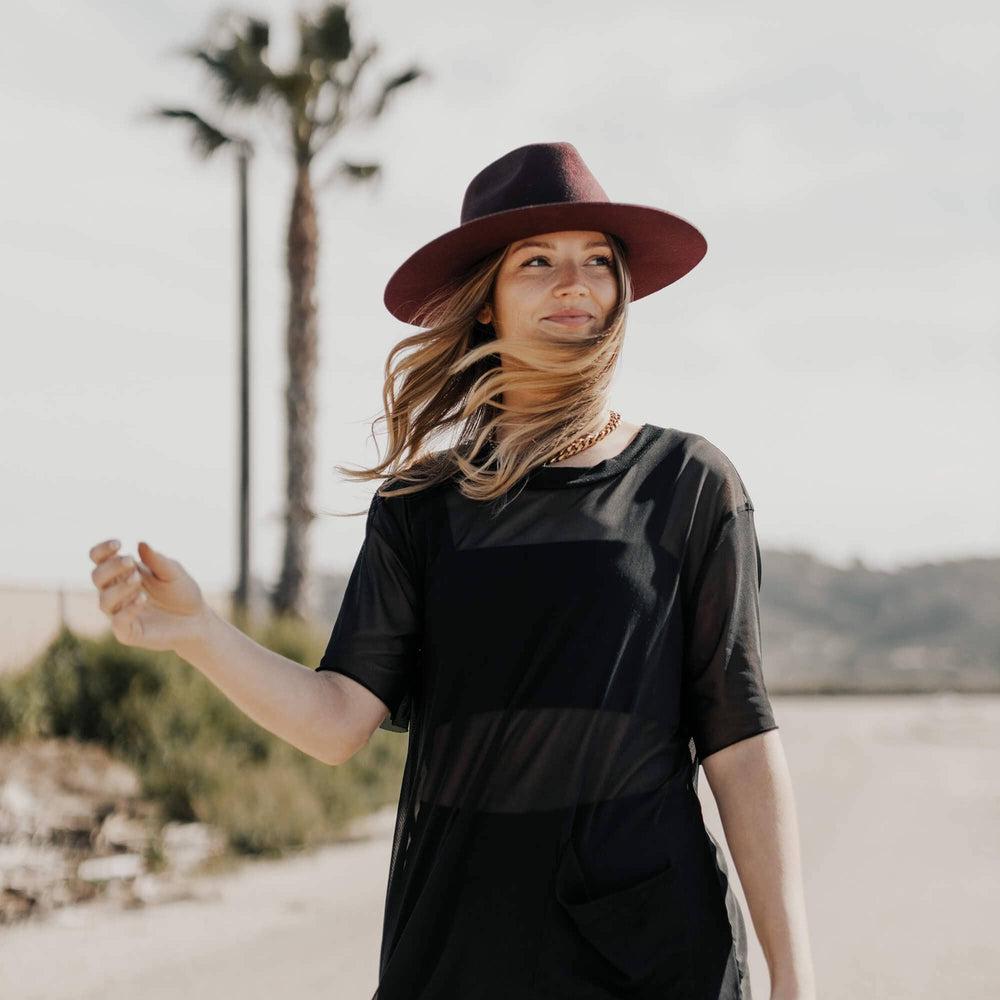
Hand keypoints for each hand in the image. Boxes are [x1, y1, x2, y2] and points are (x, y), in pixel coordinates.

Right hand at [88, 538, 209, 652]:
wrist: (197, 619)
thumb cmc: (182, 592)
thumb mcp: (173, 572)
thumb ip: (157, 560)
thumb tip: (141, 543)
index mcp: (123, 574)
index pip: (99, 559)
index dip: (102, 550)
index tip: (118, 543)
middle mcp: (117, 593)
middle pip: (97, 577)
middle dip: (111, 567)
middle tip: (131, 562)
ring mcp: (120, 613)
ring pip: (104, 601)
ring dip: (119, 588)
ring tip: (138, 580)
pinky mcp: (128, 632)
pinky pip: (118, 622)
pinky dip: (127, 610)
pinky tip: (142, 599)